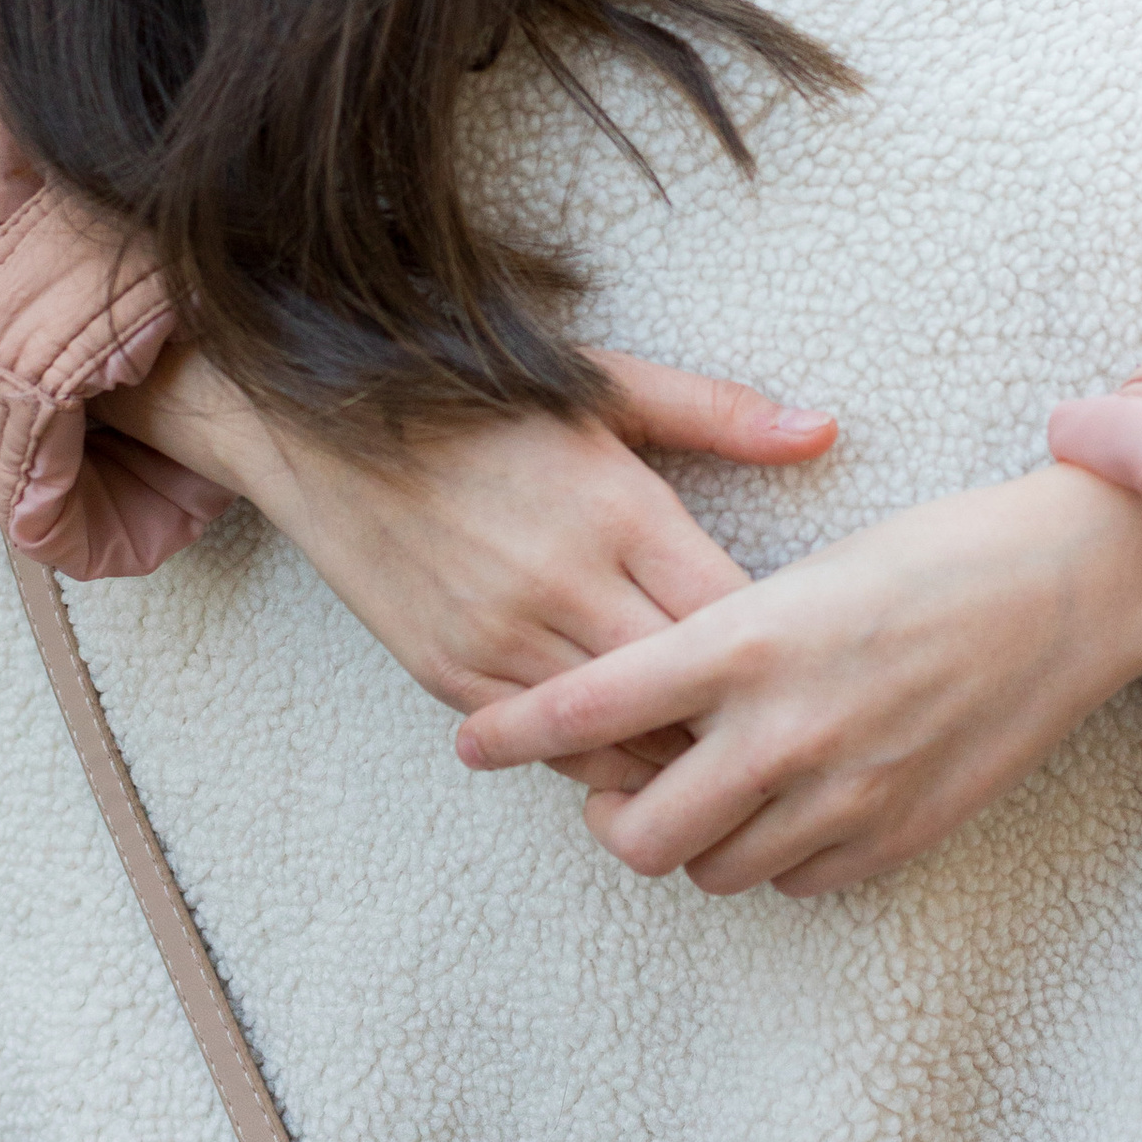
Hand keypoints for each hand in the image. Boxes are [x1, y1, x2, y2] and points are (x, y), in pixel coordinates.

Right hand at [92, 349, 835, 783]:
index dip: (781, 652)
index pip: (734, 617)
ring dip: (674, 753)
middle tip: (785, 728)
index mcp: (617, 507)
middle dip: (740, 721)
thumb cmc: (477, 395)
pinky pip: (547, 748)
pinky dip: (596, 756)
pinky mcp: (451, 678)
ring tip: (723, 756)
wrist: (316, 423)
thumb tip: (825, 432)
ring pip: (620, 739)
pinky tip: (631, 746)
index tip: (814, 657)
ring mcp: (502, 640)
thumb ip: (718, 414)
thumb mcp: (603, 384)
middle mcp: (564, 584)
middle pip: (688, 697)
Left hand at [453, 463, 1141, 896]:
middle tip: (616, 789)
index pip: (593, 706)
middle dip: (612, 818)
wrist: (1073, 587)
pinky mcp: (898, 837)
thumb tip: (656, 702)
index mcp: (750, 641)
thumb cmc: (936, 553)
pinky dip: (776, 855)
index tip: (472, 745)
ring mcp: (846, 795)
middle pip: (640, 833)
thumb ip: (724, 649)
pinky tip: (790, 804)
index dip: (517, 734)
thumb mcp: (809, 573)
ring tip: (709, 792)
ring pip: (715, 870)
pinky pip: (796, 883)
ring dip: (697, 840)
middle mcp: (786, 730)